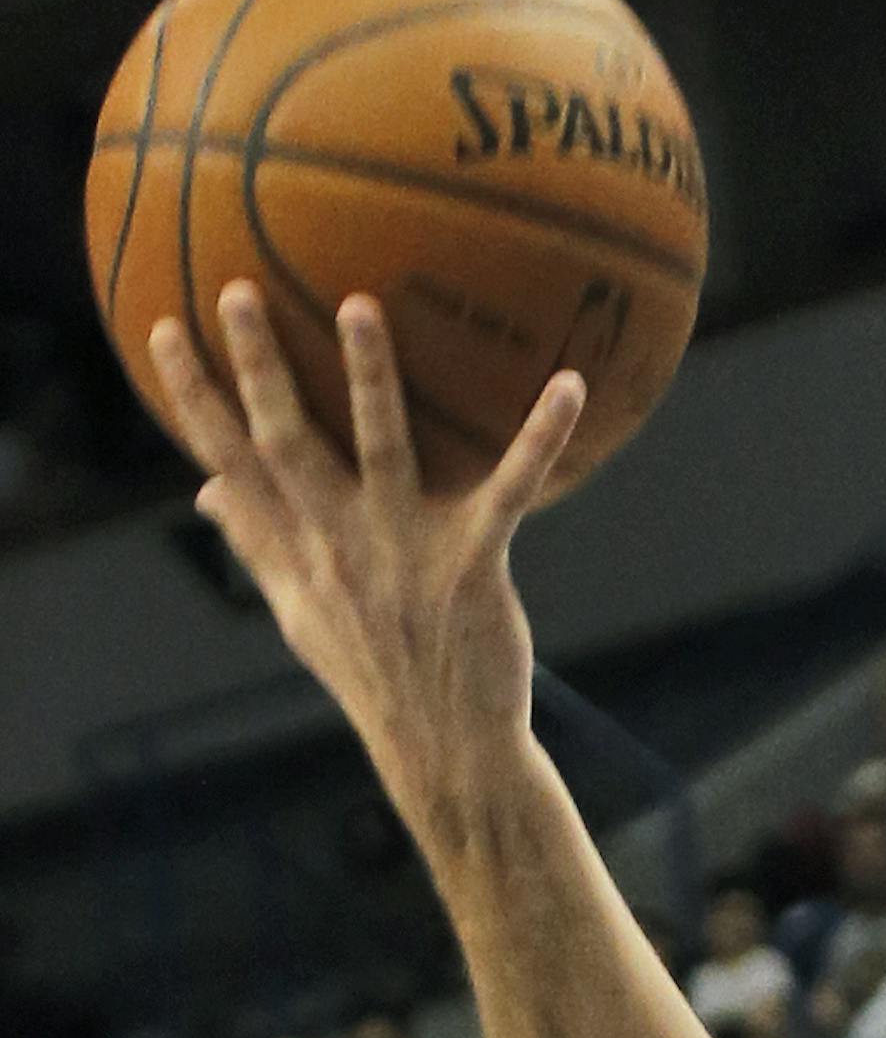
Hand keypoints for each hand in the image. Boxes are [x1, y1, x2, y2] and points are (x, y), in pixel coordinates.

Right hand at [147, 285, 585, 837]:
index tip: (164, 327)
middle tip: (239, 290)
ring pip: (383, 448)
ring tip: (360, 307)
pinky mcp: (472, 564)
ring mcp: (405, 552)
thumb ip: (258, 543)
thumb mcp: (299, 613)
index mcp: (297, 551)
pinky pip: (510, 487)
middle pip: (288, 443)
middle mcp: (340, 544)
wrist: (445, 748)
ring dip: (371, 378)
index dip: (194, 397)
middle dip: (261, 367)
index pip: (228, 462)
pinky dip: (539, 436)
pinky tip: (568, 383)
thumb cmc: (375, 670)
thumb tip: (206, 488)